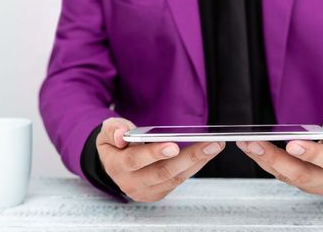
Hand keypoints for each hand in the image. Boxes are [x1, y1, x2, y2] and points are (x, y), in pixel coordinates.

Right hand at [96, 117, 224, 201]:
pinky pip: (179, 180)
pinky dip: (194, 167)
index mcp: (116, 166)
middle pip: (162, 172)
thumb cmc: (115, 143)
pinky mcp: (158, 192)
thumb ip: (113, 129)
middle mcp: (131, 182)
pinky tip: (207, 154)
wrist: (115, 162)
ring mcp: (146, 190)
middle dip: (189, 157)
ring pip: (175, 178)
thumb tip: (121, 135)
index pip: (135, 160)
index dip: (154, 153)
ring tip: (215, 146)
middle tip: (209, 144)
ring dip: (198, 161)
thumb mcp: (107, 131)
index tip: (174, 145)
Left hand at [236, 111, 322, 194]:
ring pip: (287, 176)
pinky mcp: (301, 183)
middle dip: (276, 159)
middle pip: (302, 174)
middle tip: (255, 144)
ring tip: (246, 143)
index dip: (311, 153)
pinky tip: (251, 148)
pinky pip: (281, 174)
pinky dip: (265, 161)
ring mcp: (314, 184)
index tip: (292, 144)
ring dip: (264, 160)